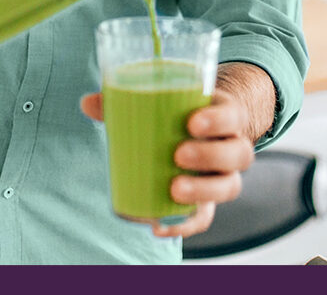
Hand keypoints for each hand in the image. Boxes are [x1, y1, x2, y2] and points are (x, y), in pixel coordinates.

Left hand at [81, 62, 275, 237]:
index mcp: (226, 116)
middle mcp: (232, 146)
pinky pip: (205, 218)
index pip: (234, 115)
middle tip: (178, 154)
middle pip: (239, 154)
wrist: (199, 136)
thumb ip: (126, 100)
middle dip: (211, 155)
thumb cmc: (178, 115)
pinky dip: (184, 225)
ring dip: (203, 190)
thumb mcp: (162, 102)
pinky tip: (159, 226)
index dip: (220, 120)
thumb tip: (88, 102)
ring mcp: (224, 176)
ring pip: (229, 187)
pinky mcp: (209, 202)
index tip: (191, 122)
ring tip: (174, 188)